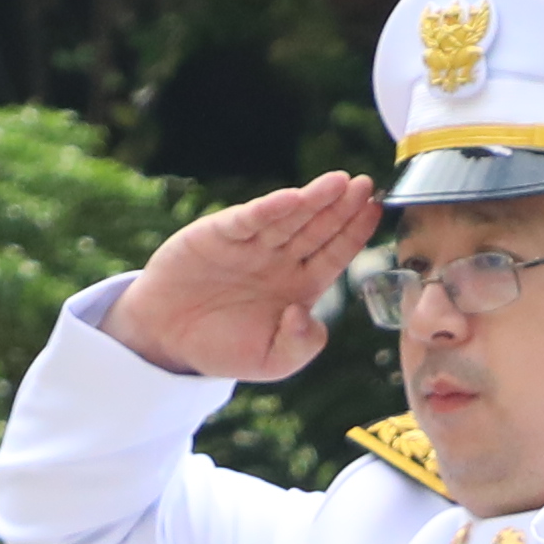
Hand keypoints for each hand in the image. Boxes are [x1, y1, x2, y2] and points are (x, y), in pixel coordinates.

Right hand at [106, 173, 382, 383]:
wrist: (166, 337)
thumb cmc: (223, 348)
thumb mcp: (271, 361)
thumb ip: (301, 345)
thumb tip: (307, 314)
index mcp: (301, 285)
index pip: (335, 253)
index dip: (356, 233)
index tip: (377, 212)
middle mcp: (281, 258)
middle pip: (319, 227)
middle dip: (343, 207)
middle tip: (368, 185)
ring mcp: (253, 244)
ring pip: (290, 217)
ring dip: (315, 199)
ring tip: (341, 182)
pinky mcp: (221, 234)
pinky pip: (251, 220)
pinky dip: (271, 209)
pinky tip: (293, 198)